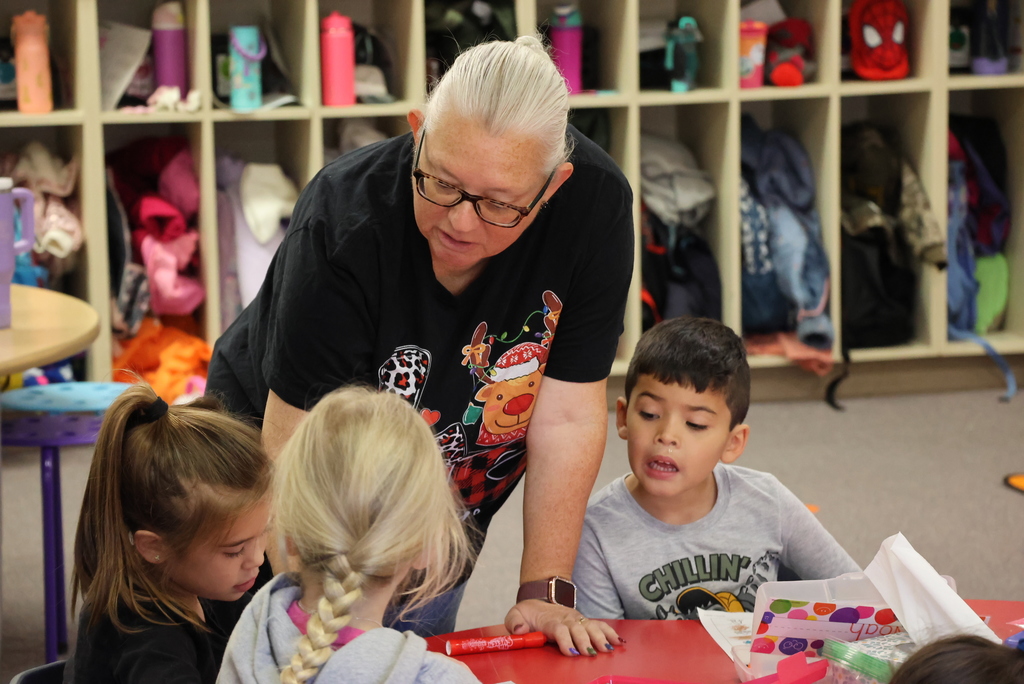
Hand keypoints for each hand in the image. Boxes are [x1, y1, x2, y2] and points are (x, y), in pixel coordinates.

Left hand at [504, 599, 622, 656]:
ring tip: (608, 649)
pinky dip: (610, 632)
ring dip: (601, 637)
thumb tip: (522, 631)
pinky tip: (619, 642)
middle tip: (591, 653)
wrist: (540, 597)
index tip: (570, 652)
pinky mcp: (584, 621)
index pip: (560, 629)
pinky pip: (599, 625)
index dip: (565, 641)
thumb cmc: (529, 612)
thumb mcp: (515, 614)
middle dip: (585, 641)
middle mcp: (567, 618)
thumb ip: (515, 622)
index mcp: (550, 620)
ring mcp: (577, 619)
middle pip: (578, 629)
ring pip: (591, 627)